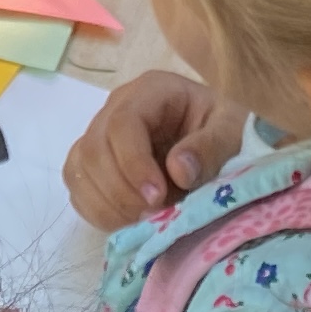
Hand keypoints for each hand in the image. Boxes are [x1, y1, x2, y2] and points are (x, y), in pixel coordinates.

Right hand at [65, 71, 254, 227]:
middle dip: (121, 190)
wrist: (218, 140)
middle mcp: (117, 108)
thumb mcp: (232, 131)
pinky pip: (78, 186)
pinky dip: (98, 210)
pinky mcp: (94, 163)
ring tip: (146, 219)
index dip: (133, 163)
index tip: (157, 197)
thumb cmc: (225, 130)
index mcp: (151, 91)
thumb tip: (177, 170)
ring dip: (109, 204)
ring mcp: (101, 135)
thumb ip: (210, 147)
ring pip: (80, 169)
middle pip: (95, 148)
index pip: (122, 123)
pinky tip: (129, 219)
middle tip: (155, 215)